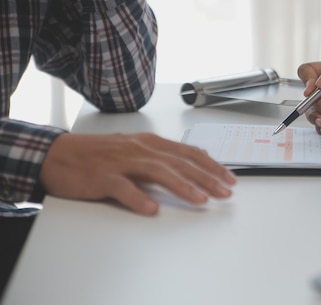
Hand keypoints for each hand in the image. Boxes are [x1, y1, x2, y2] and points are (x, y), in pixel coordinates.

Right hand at [40, 133, 237, 215]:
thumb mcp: (135, 149)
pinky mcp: (101, 177)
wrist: (58, 153)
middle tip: (225, 192)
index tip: (230, 178)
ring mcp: (121, 163)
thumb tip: (194, 161)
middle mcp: (139, 149)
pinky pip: (122, 188)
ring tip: (201, 199)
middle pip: (179, 162)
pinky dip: (138, 197)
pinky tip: (152, 209)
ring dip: (181, 186)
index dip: (211, 166)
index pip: (188, 153)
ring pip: (157, 172)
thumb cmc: (99, 154)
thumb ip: (163, 155)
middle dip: (206, 178)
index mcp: (149, 143)